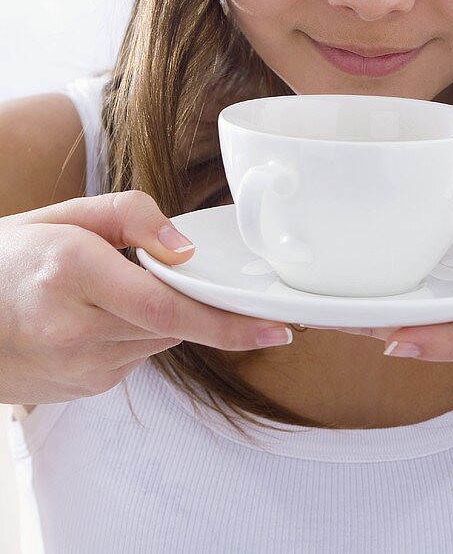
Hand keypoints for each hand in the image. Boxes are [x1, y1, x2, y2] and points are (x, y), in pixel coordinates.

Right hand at [0, 192, 291, 404]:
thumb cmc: (11, 256)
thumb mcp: (66, 213)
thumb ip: (133, 216)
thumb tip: (186, 250)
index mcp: (70, 272)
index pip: (167, 307)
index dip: (227, 322)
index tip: (276, 327)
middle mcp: (74, 328)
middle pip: (171, 324)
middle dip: (199, 304)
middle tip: (216, 284)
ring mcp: (77, 368)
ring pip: (157, 342)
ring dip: (163, 315)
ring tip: (122, 286)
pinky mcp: (83, 389)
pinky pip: (135, 357)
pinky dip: (137, 333)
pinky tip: (103, 313)